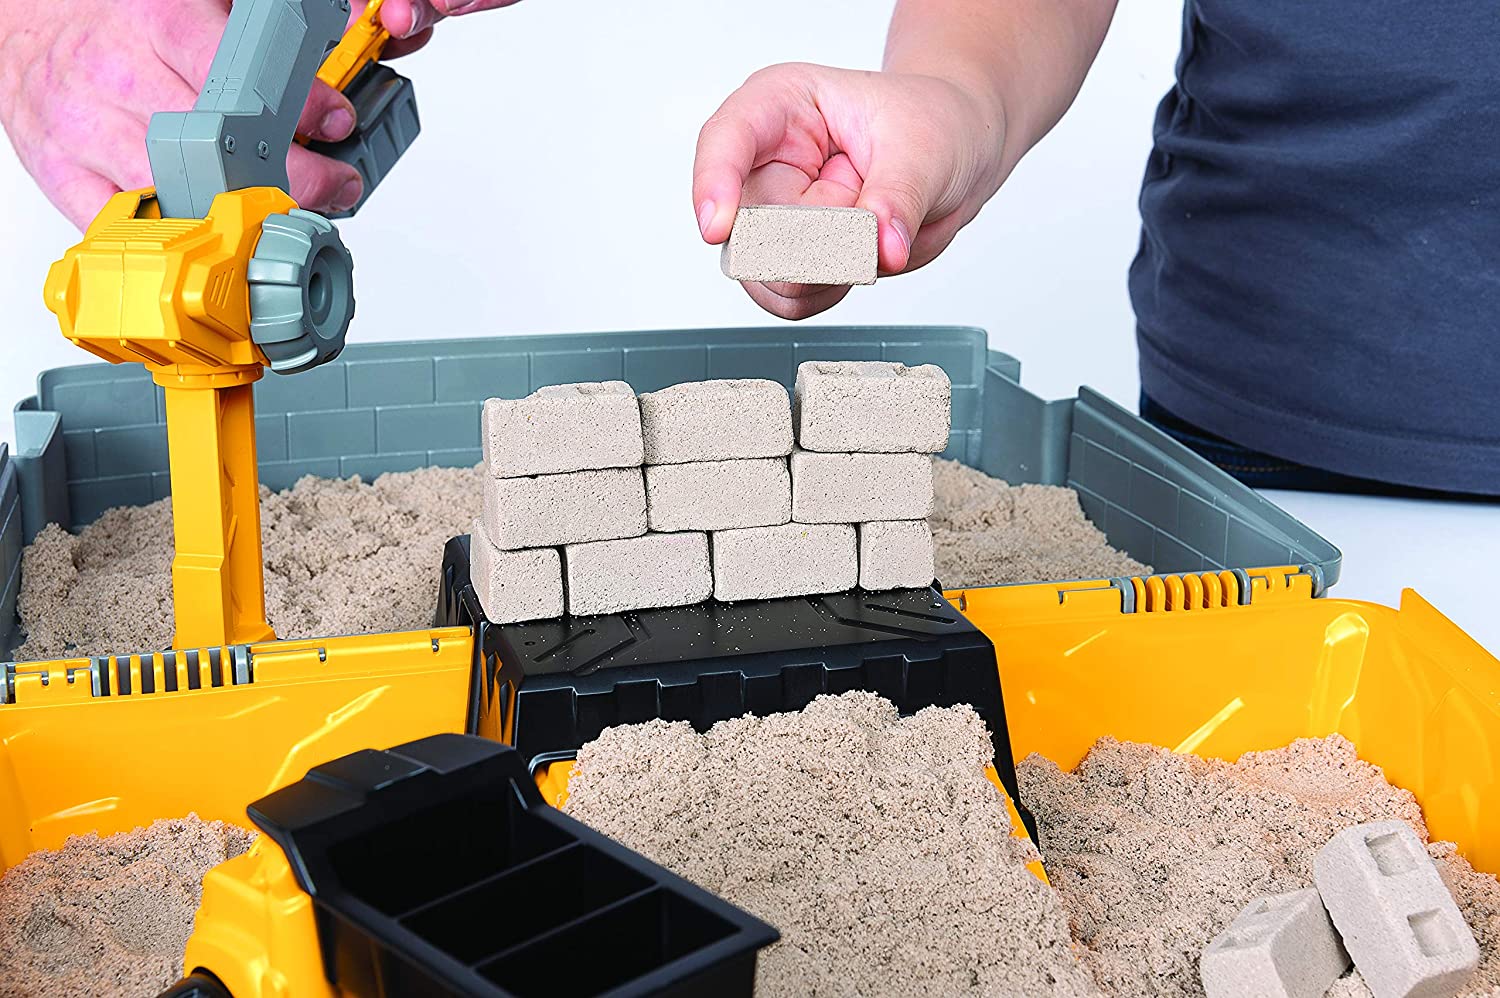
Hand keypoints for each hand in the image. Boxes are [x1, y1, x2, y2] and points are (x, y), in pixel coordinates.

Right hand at [0, 0, 513, 227]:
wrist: (27, 27)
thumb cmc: (119, 23)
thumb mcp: (192, 0)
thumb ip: (258, 23)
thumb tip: (343, 25)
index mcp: (156, 22)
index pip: (239, 74)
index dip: (300, 106)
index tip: (339, 124)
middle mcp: (117, 76)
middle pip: (215, 146)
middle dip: (287, 176)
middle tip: (332, 186)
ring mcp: (85, 129)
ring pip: (171, 193)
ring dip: (239, 220)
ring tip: (284, 223)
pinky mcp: (60, 172)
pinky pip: (119, 226)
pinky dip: (171, 243)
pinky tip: (213, 244)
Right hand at [693, 63, 1007, 318]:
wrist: (951, 150)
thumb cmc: (930, 124)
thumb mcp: (925, 148)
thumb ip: (897, 199)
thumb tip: (882, 250)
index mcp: (780, 104)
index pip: (725, 139)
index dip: (714, 183)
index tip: (717, 226)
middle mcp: (762, 160)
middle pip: (749, 228)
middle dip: (817, 241)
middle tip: (873, 219)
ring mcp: (768, 213)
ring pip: (763, 273)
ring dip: (826, 271)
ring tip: (871, 229)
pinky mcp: (783, 257)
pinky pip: (787, 298)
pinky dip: (829, 290)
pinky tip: (860, 257)